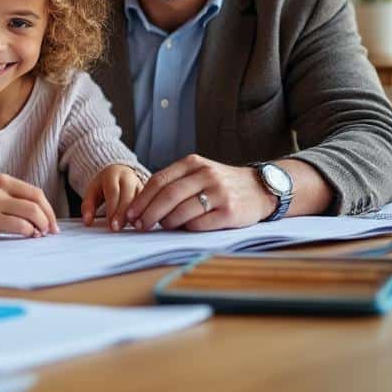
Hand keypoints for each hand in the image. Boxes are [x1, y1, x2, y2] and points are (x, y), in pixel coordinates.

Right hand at [0, 174, 59, 237]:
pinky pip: (19, 226)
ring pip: (31, 214)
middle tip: (51, 232)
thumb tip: (38, 215)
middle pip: (37, 203)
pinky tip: (26, 236)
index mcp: (2, 180)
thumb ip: (11, 197)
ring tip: (39, 235)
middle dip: (49, 219)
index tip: (52, 222)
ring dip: (41, 227)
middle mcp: (0, 188)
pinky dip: (28, 232)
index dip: (48, 209)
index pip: (36, 193)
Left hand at [80, 165, 145, 230]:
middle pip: (127, 196)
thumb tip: (87, 221)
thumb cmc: (105, 183)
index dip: (112, 208)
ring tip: (129, 227)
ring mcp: (139, 184)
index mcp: (112, 174)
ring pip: (140, 200)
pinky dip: (143, 214)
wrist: (118, 172)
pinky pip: (147, 203)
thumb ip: (88, 205)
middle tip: (116, 228)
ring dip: (135, 215)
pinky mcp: (147, 192)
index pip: (113, 192)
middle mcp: (128, 178)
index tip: (110, 223)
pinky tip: (140, 223)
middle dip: (122, 214)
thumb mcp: (93, 190)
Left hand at [125, 154, 275, 231]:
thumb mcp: (199, 172)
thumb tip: (143, 205)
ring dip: (166, 223)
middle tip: (139, 225)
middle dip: (148, 213)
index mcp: (193, 163)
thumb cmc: (221, 183)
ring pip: (182, 211)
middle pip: (168, 196)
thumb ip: (175, 183)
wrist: (260, 188)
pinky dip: (187, 228)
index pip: (159, 180)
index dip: (142, 199)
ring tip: (162, 227)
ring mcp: (219, 193)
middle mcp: (206, 175)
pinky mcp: (230, 212)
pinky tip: (185, 228)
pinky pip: (200, 224)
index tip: (130, 213)